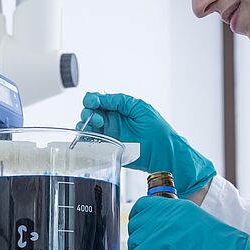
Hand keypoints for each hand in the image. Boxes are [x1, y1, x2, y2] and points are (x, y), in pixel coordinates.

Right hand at [78, 92, 215, 195]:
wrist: (163, 152)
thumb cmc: (157, 129)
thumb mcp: (139, 108)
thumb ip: (120, 101)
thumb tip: (101, 97)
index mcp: (119, 108)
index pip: (99, 100)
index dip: (92, 99)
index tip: (92, 102)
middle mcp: (113, 120)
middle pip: (90, 112)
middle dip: (89, 111)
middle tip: (97, 117)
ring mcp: (110, 134)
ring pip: (88, 127)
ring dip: (86, 124)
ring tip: (96, 125)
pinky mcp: (109, 148)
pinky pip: (93, 143)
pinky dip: (87, 139)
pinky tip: (89, 137)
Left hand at [127, 196, 249, 249]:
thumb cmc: (222, 247)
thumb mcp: (197, 222)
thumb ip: (175, 221)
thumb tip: (155, 229)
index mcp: (177, 207)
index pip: (141, 207)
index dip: (139, 221)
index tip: (143, 231)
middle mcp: (166, 217)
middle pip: (134, 227)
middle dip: (141, 240)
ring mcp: (160, 234)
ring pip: (134, 244)